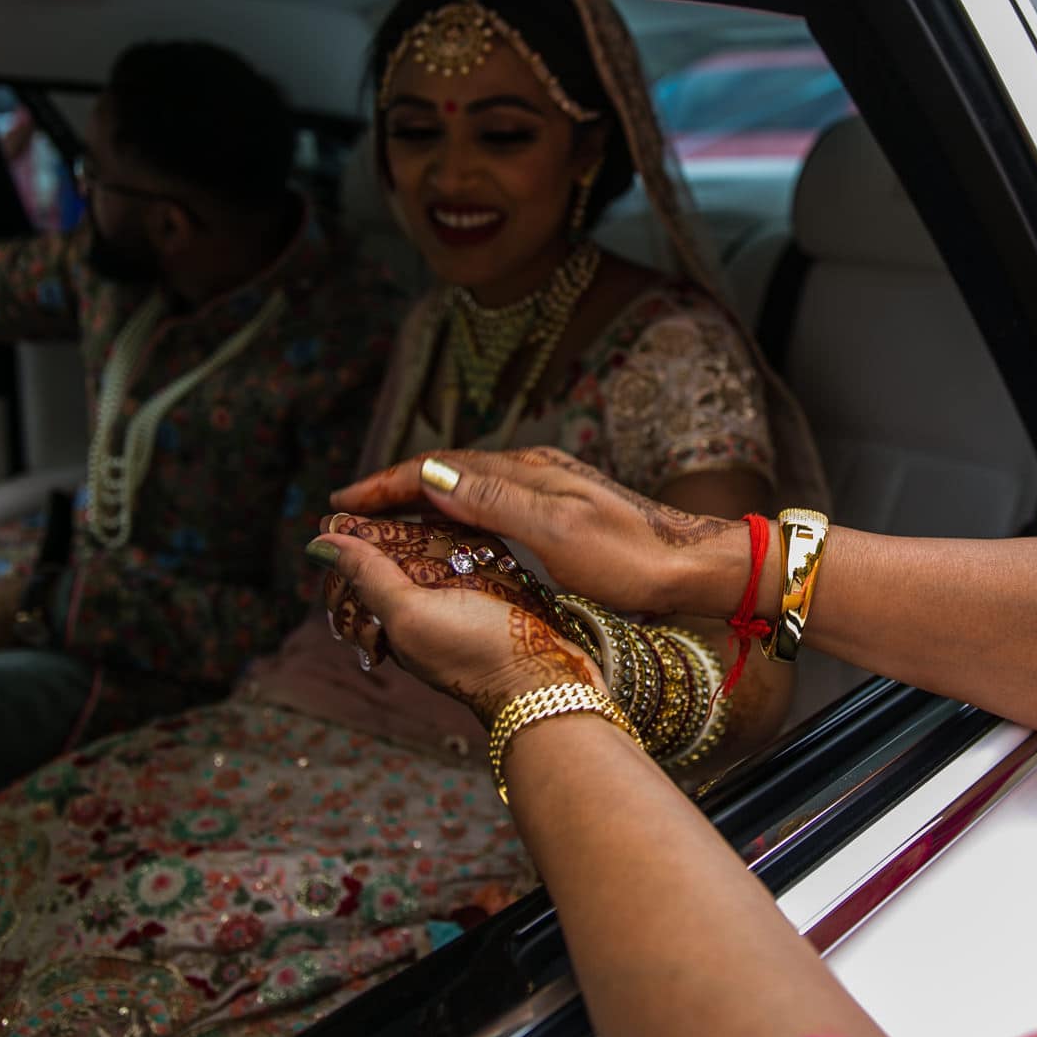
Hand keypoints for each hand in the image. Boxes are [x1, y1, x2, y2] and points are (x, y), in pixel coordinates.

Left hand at [312, 514, 602, 727]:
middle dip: (393, 537)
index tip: (356, 515)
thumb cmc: (476, 652)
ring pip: (431, 556)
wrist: (546, 678)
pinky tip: (478, 532)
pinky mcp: (493, 598)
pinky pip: (470, 561)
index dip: (350, 544)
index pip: (353, 575)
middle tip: (401, 509)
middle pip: (391, 561)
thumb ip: (368, 576)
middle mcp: (420, 614)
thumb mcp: (408, 612)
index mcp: (391, 622)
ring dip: (433, 536)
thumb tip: (320, 543)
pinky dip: (468, 544)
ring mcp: (458, 606)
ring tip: (443, 519)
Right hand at [330, 449, 754, 619]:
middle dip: (396, 487)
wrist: (694, 570)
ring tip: (386, 521)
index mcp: (529, 472)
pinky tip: (451, 535)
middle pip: (448, 471)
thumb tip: (431, 473)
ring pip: (468, 487)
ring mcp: (549, 491)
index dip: (387, 482)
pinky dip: (455, 514)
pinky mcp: (560, 514)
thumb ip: (496, 501)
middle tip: (351, 512)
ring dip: (423, 500)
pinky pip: (490, 505)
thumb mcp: (559, 534)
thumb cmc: (633, 559)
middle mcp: (535, 472)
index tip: (342, 502)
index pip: (440, 466)